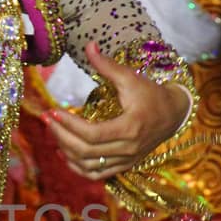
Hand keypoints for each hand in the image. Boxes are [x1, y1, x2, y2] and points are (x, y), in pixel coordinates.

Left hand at [44, 41, 190, 180]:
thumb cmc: (152, 93)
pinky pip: (96, 174)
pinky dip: (77, 167)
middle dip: (61, 136)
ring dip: (66, 151)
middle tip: (46, 120)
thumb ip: (107, 65)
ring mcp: (126, 160)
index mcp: (130, 128)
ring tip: (53, 132)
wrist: (174, 114)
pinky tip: (64, 153)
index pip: (92, 134)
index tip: (52, 111)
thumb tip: (89, 46)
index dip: (68, 124)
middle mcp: (128, 148)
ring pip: (88, 166)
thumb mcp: (131, 77)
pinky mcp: (124, 165)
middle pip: (86, 151)